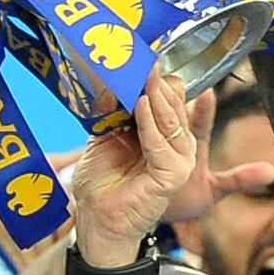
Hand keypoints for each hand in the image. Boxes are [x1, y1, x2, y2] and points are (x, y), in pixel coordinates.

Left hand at [66, 61, 202, 272]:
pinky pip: (163, 144)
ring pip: (171, 119)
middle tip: (143, 61)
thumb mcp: (103, 138)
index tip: (143, 54)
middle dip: (157, 82)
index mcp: (160, 133)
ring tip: (143, 77)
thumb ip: (111, 113)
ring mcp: (177, 160)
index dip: (155, 76)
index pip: (168, 95)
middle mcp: (173, 144)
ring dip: (156, 96)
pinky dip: (151, 124)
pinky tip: (141, 105)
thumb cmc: (101, 183)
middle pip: (173, 102)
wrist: (96, 220)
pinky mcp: (171, 176)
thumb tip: (113, 82)